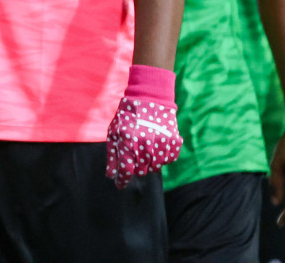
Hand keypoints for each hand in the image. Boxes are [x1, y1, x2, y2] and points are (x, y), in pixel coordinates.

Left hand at [104, 65, 181, 188]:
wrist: (150, 99)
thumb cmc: (127, 117)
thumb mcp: (114, 133)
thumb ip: (112, 155)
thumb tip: (110, 176)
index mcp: (128, 141)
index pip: (126, 170)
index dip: (122, 179)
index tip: (120, 185)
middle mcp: (145, 144)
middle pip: (141, 171)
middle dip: (136, 167)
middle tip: (134, 154)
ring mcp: (161, 143)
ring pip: (156, 167)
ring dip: (149, 162)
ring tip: (145, 147)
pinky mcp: (174, 142)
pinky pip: (169, 160)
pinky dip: (162, 156)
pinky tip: (157, 144)